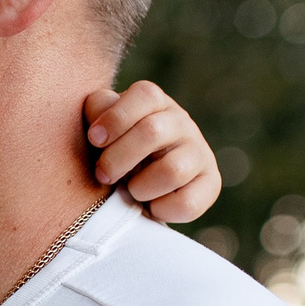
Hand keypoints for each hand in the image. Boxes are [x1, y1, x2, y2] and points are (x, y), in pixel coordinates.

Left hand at [84, 81, 221, 224]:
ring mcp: (199, 153)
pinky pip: (187, 203)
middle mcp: (182, 123)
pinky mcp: (210, 184)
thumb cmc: (114, 150)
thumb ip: (98, 112)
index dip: (116, 118)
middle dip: (117, 159)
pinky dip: (161, 209)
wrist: (138, 185)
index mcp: (155, 104)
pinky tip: (151, 205)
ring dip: (140, 187)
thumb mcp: (102, 128)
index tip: (94, 139)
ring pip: (172, 170)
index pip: (146, 95)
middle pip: (152, 132)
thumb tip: (100, 110)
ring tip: (131, 190)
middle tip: (102, 175)